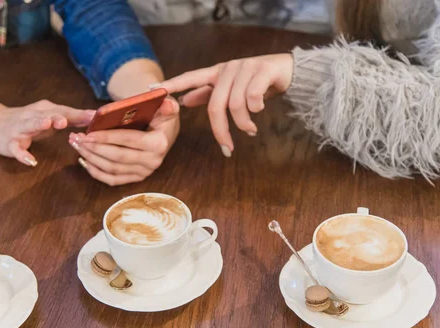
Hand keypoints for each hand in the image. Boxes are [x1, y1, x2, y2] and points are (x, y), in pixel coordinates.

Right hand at [0, 93, 94, 165]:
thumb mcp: (48, 117)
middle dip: (60, 116)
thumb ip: (70, 118)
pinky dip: (22, 155)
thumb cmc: (26, 121)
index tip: (97, 116)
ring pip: (30, 124)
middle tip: (71, 119)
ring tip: (49, 124)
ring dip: (39, 123)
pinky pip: (16, 149)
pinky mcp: (9, 142)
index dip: (80, 114)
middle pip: (48, 114)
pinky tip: (30, 161)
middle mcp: (33, 116)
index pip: (65, 110)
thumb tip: (95, 118)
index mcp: (45, 110)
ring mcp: (20, 128)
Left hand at [68, 97, 179, 185]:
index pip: (129, 140)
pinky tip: (84, 161)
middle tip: (77, 138)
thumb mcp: (167, 107)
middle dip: (93, 148)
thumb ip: (168, 105)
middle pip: (117, 157)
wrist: (164, 131)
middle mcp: (153, 161)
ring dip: (91, 158)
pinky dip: (96, 172)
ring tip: (76, 145)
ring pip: (112, 169)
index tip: (88, 133)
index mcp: (158, 143)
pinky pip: (113, 180)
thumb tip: (167, 104)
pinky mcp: (136, 179)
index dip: (107, 138)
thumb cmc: (161, 116)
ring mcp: (144, 172)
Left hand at [159, 54, 292, 155]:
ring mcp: (245, 68)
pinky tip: (260, 111)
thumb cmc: (256, 81)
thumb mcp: (230, 87)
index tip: (151, 89)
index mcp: (216, 72)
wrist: (288, 70)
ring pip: (236, 104)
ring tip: (250, 131)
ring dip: (243, 123)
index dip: (172, 84)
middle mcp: (228, 68)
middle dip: (221, 130)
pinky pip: (253, 96)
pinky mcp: (263, 70)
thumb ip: (207, 93)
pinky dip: (256, 109)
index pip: (190, 77)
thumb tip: (184, 101)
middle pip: (216, 105)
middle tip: (228, 148)